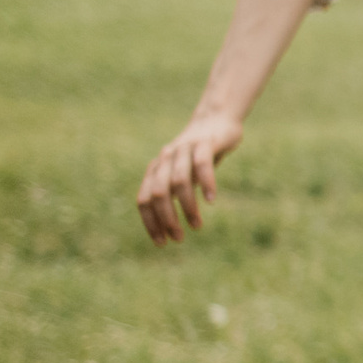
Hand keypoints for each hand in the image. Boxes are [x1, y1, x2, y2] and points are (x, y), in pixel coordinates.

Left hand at [137, 111, 244, 244]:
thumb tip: (168, 224)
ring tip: (197, 225)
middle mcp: (165, 159)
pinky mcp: (204, 143)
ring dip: (186, 207)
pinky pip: (201, 164)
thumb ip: (174, 192)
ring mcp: (184, 149)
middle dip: (166, 219)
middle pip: (158, 193)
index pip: (144, 200)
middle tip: (179, 238)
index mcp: (156, 169)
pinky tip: (210, 201)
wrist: (217, 119)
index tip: (162, 243)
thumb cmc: (200, 153)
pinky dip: (205, 183)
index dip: (151, 223)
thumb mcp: (184, 174)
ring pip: (179, 182)